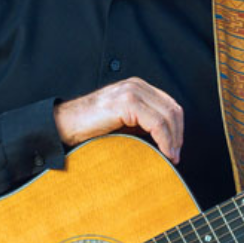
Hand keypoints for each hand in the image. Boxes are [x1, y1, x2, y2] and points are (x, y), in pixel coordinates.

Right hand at [53, 77, 183, 161]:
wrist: (65, 123)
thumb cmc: (90, 126)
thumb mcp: (122, 121)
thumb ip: (142, 121)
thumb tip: (166, 139)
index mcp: (137, 87)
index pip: (169, 104)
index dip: (178, 127)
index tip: (176, 148)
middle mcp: (136, 85)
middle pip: (172, 108)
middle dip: (178, 134)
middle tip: (176, 155)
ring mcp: (131, 91)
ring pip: (167, 115)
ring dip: (173, 139)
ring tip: (171, 156)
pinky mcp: (126, 102)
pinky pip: (156, 123)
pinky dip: (165, 140)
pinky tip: (164, 152)